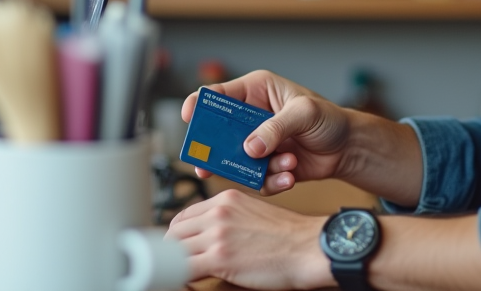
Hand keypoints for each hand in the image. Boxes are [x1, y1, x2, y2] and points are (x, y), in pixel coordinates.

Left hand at [166, 189, 331, 290]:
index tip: (179, 247)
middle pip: (175, 232)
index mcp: (226, 199)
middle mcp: (219, 212)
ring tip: (182, 275)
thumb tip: (210, 236)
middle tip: (177, 265)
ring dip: (175, 264)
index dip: (178, 235)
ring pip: (176, 249)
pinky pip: (184, 268)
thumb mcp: (254, 214)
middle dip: (173, 250)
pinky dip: (180, 277)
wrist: (308, 248)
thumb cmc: (289, 236)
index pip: (185, 215)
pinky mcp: (220, 257)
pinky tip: (187, 282)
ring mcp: (218, 234)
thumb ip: (229, 219)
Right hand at [182, 70, 352, 195]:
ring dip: (255, 168)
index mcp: (256, 91)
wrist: (348, 148)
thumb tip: (250, 148)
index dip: (199, 104)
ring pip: (234, 160)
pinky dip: (270, 181)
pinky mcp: (264, 166)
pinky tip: (290, 174)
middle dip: (214, 150)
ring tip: (285, 163)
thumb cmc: (329, 119)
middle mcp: (251, 117)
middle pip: (217, 132)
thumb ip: (276, 127)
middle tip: (208, 165)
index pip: (218, 94)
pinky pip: (254, 178)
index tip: (190, 118)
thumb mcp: (305, 113)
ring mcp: (257, 143)